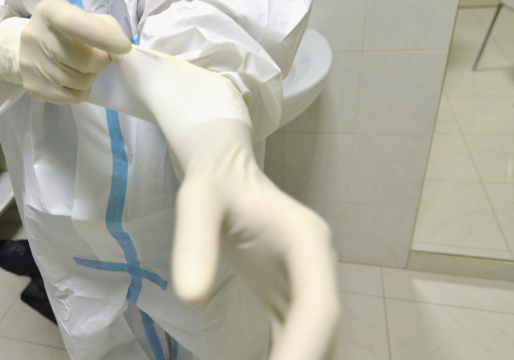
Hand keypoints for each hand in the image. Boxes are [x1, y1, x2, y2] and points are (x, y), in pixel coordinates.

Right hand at [0, 0, 130, 104]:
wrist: (27, 48)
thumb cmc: (66, 31)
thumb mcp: (84, 16)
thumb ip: (105, 27)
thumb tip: (120, 52)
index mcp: (50, 12)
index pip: (74, 23)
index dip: (103, 36)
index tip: (124, 47)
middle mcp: (35, 36)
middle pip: (83, 60)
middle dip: (101, 63)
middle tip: (99, 59)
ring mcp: (30, 64)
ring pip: (79, 83)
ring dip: (90, 78)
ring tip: (83, 69)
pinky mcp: (32, 87)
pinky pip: (71, 98)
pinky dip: (81, 92)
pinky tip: (74, 82)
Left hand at [112, 47, 339, 359]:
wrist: (226, 172)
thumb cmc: (214, 184)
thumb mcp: (197, 201)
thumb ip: (194, 241)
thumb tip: (191, 297)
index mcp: (307, 243)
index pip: (318, 306)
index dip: (306, 348)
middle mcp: (317, 269)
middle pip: (323, 330)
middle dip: (303, 359)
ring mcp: (306, 284)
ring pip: (314, 338)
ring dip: (298, 358)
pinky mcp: (287, 297)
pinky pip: (292, 336)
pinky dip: (285, 357)